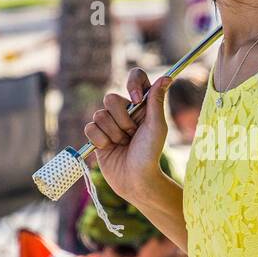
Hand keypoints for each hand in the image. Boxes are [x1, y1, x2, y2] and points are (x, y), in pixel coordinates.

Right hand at [83, 68, 171, 203]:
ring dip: (113, 133)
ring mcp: (109, 123)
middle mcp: (125, 111)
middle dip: (122, 120)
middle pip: (111, 98)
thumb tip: (166, 77)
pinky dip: (101, 140)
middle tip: (132, 134)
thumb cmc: (150, 154)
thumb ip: (156, 101)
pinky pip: (90, 127)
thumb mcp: (157, 127)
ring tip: (123, 144)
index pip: (135, 78)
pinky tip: (110, 148)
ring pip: (100, 114)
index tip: (137, 100)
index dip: (133, 84)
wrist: (136, 179)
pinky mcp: (97, 136)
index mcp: (142, 105)